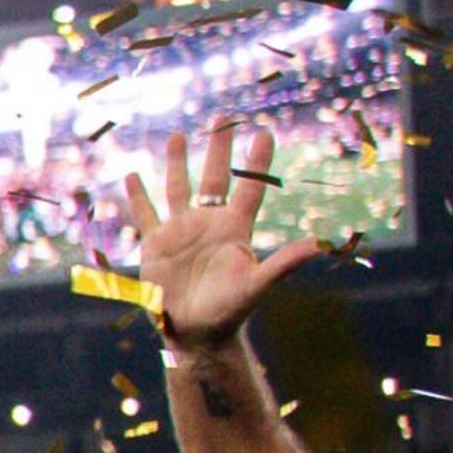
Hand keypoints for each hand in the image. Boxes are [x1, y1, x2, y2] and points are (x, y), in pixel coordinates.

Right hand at [126, 119, 327, 352]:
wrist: (194, 333)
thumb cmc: (229, 311)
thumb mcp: (257, 285)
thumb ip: (285, 263)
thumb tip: (319, 245)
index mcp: (235, 229)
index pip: (249, 187)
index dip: (257, 160)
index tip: (264, 132)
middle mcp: (209, 224)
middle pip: (214, 178)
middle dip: (218, 148)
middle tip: (223, 119)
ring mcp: (181, 232)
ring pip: (178, 188)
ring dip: (177, 162)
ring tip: (177, 135)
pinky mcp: (156, 244)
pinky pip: (146, 214)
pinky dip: (138, 196)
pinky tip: (132, 175)